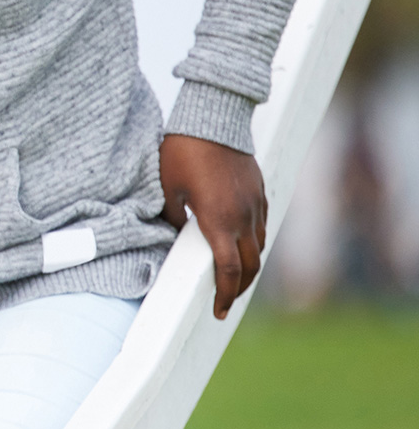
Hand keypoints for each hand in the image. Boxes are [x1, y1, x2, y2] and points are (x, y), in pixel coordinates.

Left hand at [160, 133, 268, 319]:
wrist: (214, 117)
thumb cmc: (183, 151)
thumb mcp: (166, 187)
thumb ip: (171, 217)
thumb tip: (171, 237)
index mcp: (219, 220)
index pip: (228, 270)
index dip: (224, 295)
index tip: (217, 311)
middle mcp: (243, 216)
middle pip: (250, 265)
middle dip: (238, 289)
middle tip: (225, 302)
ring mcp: (256, 204)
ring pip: (259, 247)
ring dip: (248, 267)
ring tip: (233, 279)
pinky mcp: (260, 191)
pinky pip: (262, 226)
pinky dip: (254, 244)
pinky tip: (241, 247)